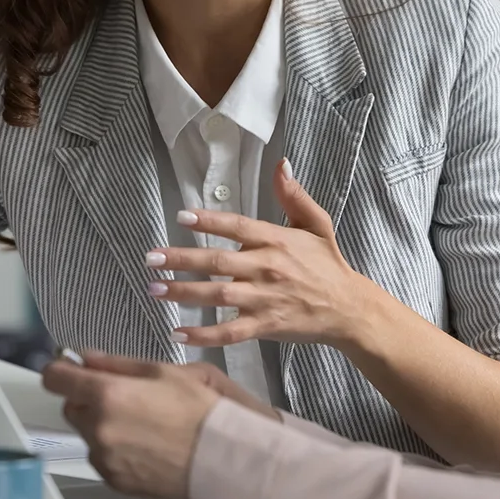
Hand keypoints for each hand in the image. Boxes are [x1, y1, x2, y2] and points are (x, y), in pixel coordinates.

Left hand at [42, 352, 225, 498]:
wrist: (216, 455)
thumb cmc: (196, 409)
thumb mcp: (162, 371)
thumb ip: (117, 363)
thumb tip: (86, 357)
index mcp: (107, 394)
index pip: (55, 378)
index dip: (61, 370)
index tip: (70, 369)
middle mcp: (97, 427)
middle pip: (71, 406)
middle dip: (88, 398)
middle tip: (123, 396)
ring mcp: (103, 457)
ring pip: (88, 433)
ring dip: (102, 425)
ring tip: (141, 423)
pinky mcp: (112, 479)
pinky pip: (102, 457)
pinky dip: (114, 449)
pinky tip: (143, 444)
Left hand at [145, 159, 378, 348]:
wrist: (348, 308)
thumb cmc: (328, 265)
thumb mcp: (317, 224)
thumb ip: (295, 196)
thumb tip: (281, 164)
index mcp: (277, 240)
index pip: (237, 227)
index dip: (209, 221)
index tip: (181, 217)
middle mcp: (267, 268)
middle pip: (218, 262)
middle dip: (182, 260)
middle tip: (151, 258)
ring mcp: (264, 299)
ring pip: (218, 295)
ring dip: (184, 293)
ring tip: (154, 290)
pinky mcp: (265, 326)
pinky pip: (229, 331)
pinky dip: (203, 334)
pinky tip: (178, 333)